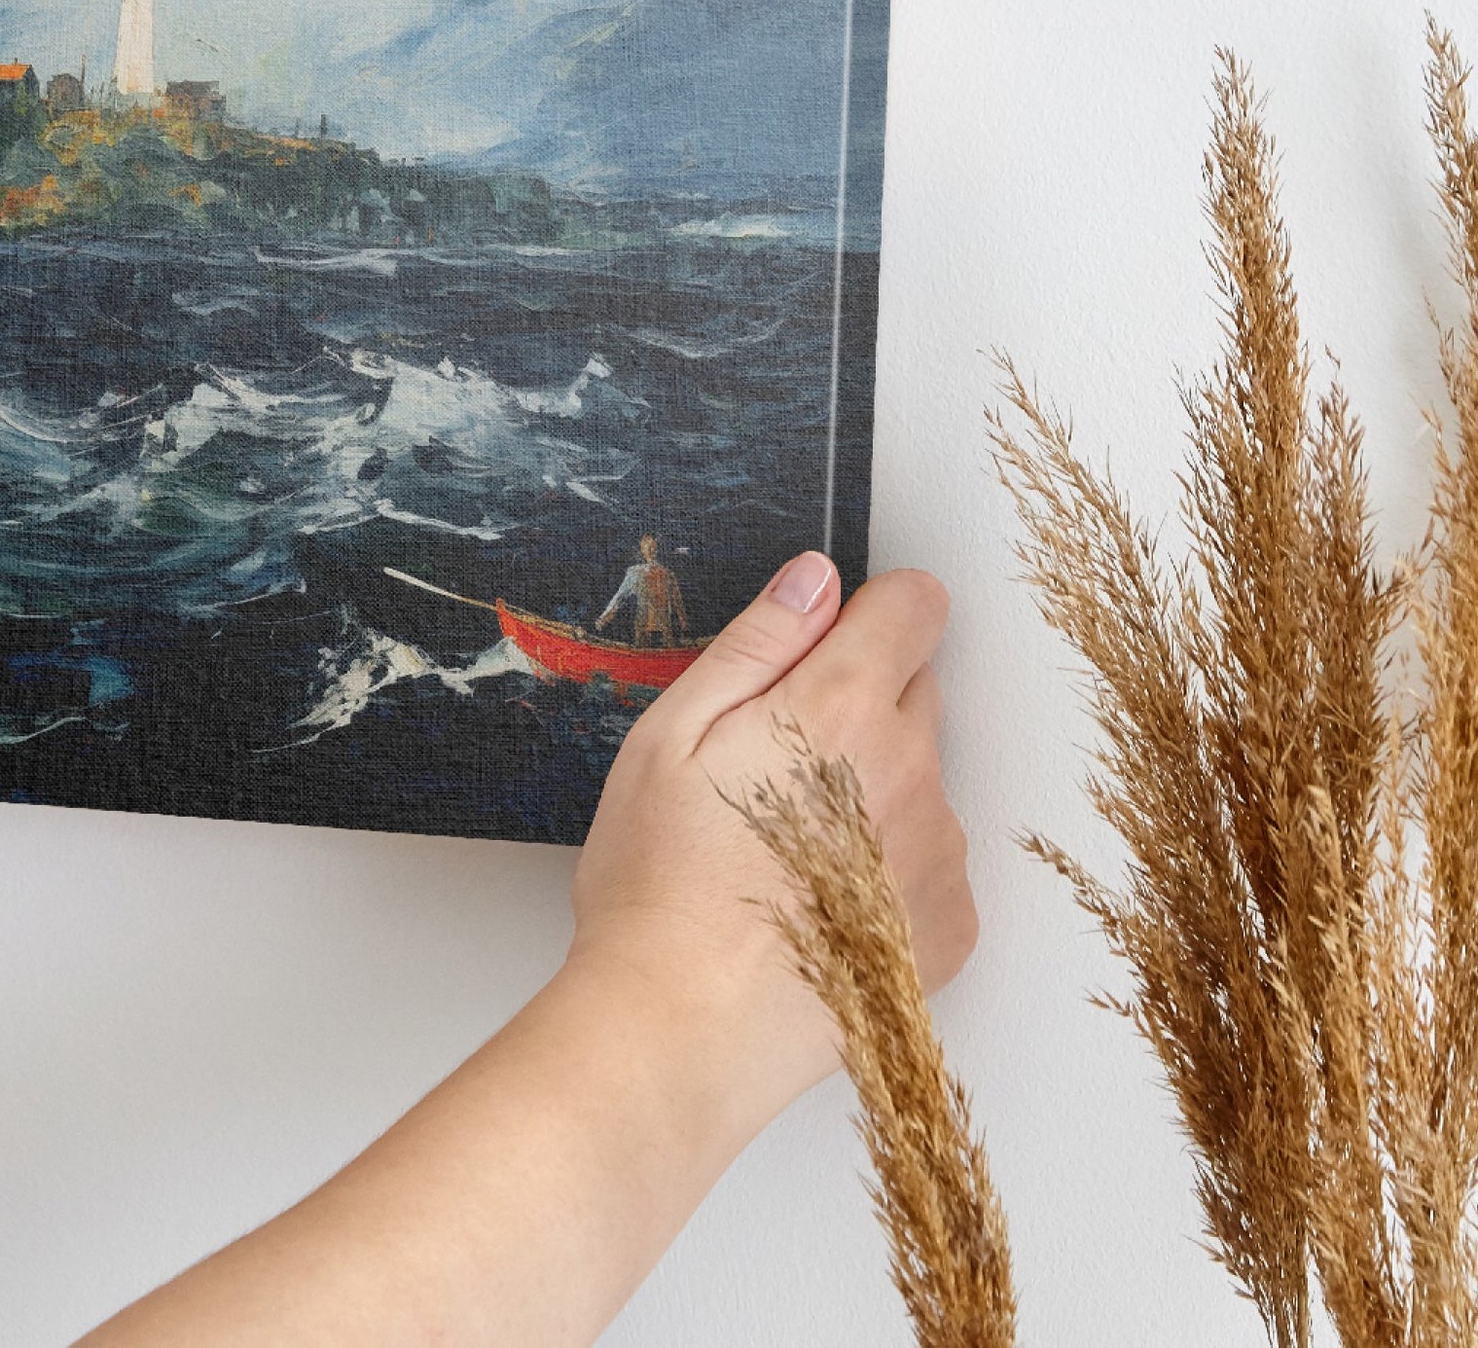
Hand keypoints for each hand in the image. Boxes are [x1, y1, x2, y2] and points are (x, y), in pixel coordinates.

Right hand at [568, 554, 976, 1137]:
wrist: (683, 1030)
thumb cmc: (660, 885)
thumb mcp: (671, 735)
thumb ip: (757, 643)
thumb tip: (815, 579)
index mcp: (842, 707)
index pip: (915, 605)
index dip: (868, 612)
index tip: (824, 646)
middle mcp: (913, 771)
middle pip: (916, 690)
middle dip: (857, 704)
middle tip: (771, 765)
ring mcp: (939, 854)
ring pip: (920, 780)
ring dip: (873, 790)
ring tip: (784, 850)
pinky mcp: (949, 927)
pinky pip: (930, 862)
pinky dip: (887, 869)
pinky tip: (816, 903)